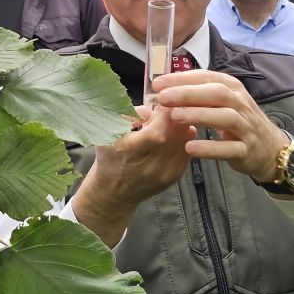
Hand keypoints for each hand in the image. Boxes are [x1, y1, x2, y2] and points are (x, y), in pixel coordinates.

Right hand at [73, 103, 195, 246]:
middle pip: (174, 136)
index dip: (164, 114)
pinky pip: (187, 151)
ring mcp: (163, 174)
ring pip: (184, 142)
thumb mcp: (106, 133)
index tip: (165, 100)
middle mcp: (148, 167)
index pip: (156, 132)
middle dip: (176, 116)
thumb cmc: (110, 158)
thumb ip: (126, 115)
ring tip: (174, 117)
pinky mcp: (173, 177)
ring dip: (182, 126)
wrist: (114, 192)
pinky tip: (176, 132)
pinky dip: (184, 138)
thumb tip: (149, 110)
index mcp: (128, 153)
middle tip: (173, 104)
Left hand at [151, 70, 288, 182]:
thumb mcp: (223, 102)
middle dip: (188, 93)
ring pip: (225, 117)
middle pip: (217, 93)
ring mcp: (246, 127)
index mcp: (233, 88)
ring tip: (175, 116)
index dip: (182, 79)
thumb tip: (166, 87)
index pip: (207, 77)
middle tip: (163, 98)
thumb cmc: (239, 122)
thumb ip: (199, 94)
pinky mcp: (247, 150)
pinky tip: (190, 147)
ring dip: (199, 115)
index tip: (158, 83)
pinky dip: (210, 148)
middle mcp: (241, 104)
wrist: (270, 149)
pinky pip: (229, 148)